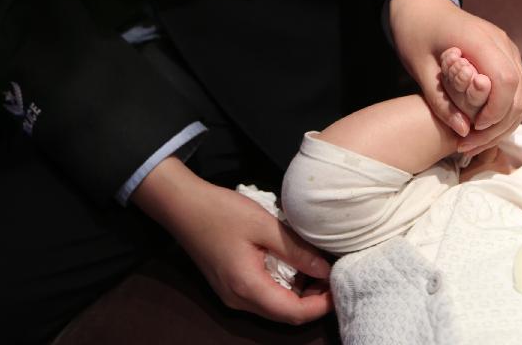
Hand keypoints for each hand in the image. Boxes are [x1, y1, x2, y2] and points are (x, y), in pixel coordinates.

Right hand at [132, 158, 332, 324]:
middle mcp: (238, 300)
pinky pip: (263, 296)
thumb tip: (327, 269)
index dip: (321, 305)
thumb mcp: (263, 225)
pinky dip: (283, 287)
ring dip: (298, 294)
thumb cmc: (220, 212)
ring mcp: (231, 295)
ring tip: (317, 268)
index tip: (339, 284)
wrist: (182, 206)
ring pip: (274, 307)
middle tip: (332, 275)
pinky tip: (293, 265)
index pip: (293, 313)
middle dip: (313, 301)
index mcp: (247, 287)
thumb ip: (297, 250)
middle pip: (285, 315)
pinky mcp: (229, 286)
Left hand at [389, 0, 521, 154]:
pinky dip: (503, 112)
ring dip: (502, 123)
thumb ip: (441, 99)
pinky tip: (479, 127)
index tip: (472, 130)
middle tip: (468, 146)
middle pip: (519, 93)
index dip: (495, 112)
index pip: (506, 81)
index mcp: (480, 39)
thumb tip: (464, 131)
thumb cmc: (415, 33)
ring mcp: (508, 48)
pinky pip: (516, 90)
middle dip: (498, 126)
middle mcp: (502, 43)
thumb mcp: (419, 68)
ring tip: (472, 142)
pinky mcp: (507, 56)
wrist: (422, 7)